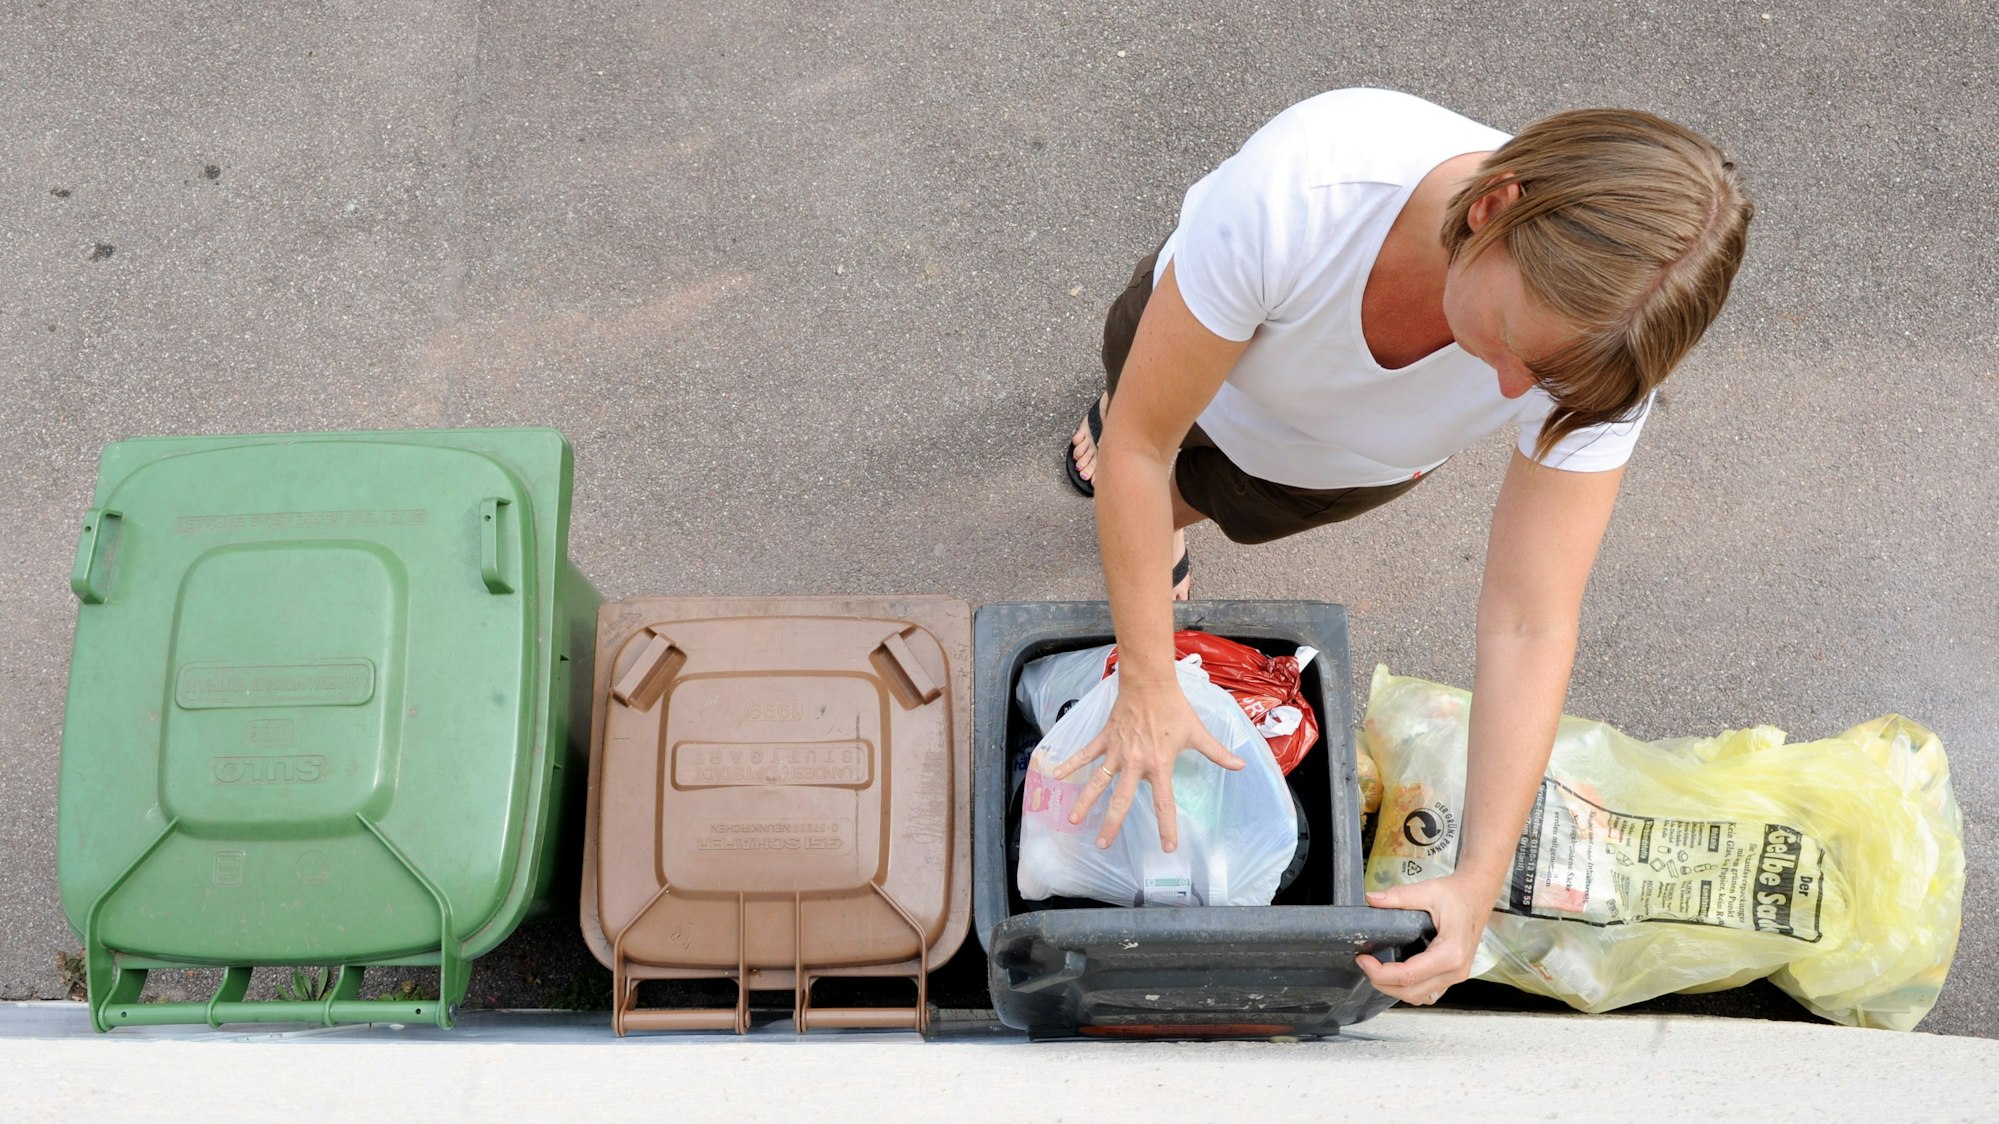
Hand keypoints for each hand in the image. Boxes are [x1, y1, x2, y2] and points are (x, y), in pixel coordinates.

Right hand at [1050, 678, 1244, 850]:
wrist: (1150, 683)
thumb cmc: (1174, 708)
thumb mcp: (1197, 732)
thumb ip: (1217, 752)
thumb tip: (1241, 765)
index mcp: (1159, 765)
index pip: (1163, 803)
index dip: (1167, 827)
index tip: (1167, 847)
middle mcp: (1135, 763)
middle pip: (1121, 799)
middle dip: (1112, 823)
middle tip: (1103, 843)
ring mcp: (1116, 751)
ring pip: (1097, 781)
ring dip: (1084, 801)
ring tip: (1074, 820)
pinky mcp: (1105, 738)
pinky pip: (1086, 754)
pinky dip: (1071, 763)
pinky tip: (1056, 775)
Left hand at [1356, 872, 1496, 1005]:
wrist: (1477, 896)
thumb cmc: (1458, 895)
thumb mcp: (1427, 890)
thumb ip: (1399, 896)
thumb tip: (1371, 899)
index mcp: (1451, 952)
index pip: (1409, 975)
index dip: (1380, 972)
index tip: (1363, 959)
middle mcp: (1456, 970)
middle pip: (1412, 992)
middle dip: (1383, 983)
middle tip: (1365, 964)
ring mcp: (1456, 976)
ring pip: (1420, 997)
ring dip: (1395, 989)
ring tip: (1378, 969)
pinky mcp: (1453, 976)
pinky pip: (1428, 993)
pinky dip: (1409, 988)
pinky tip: (1396, 972)